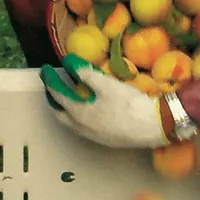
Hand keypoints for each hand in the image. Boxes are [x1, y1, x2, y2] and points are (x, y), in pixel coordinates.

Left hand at [41, 63, 181, 148]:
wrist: (154, 127)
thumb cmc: (128, 104)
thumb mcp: (105, 84)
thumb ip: (84, 72)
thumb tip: (67, 60)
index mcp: (78, 114)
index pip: (57, 94)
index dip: (49, 80)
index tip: (45, 69)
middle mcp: (81, 128)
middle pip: (60, 112)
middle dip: (53, 97)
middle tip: (51, 85)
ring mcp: (93, 136)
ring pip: (71, 122)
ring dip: (65, 108)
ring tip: (66, 96)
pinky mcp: (106, 139)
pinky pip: (83, 126)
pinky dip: (78, 115)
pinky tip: (88, 110)